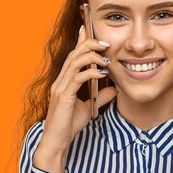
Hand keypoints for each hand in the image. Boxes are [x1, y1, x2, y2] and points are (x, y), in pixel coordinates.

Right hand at [33, 25, 117, 172]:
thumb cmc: (69, 126)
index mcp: (65, 81)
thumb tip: (115, 88)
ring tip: (105, 54)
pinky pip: (77, 79)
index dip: (80, 42)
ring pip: (74, 62)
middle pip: (73, 54)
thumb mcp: (89, 108)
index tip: (89, 30)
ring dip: (90, 55)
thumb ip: (101, 96)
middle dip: (88, 44)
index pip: (73, 56)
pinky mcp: (64, 96)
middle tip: (104, 40)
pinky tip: (101, 73)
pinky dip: (90, 73)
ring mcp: (60, 87)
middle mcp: (60, 81)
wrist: (57, 142)